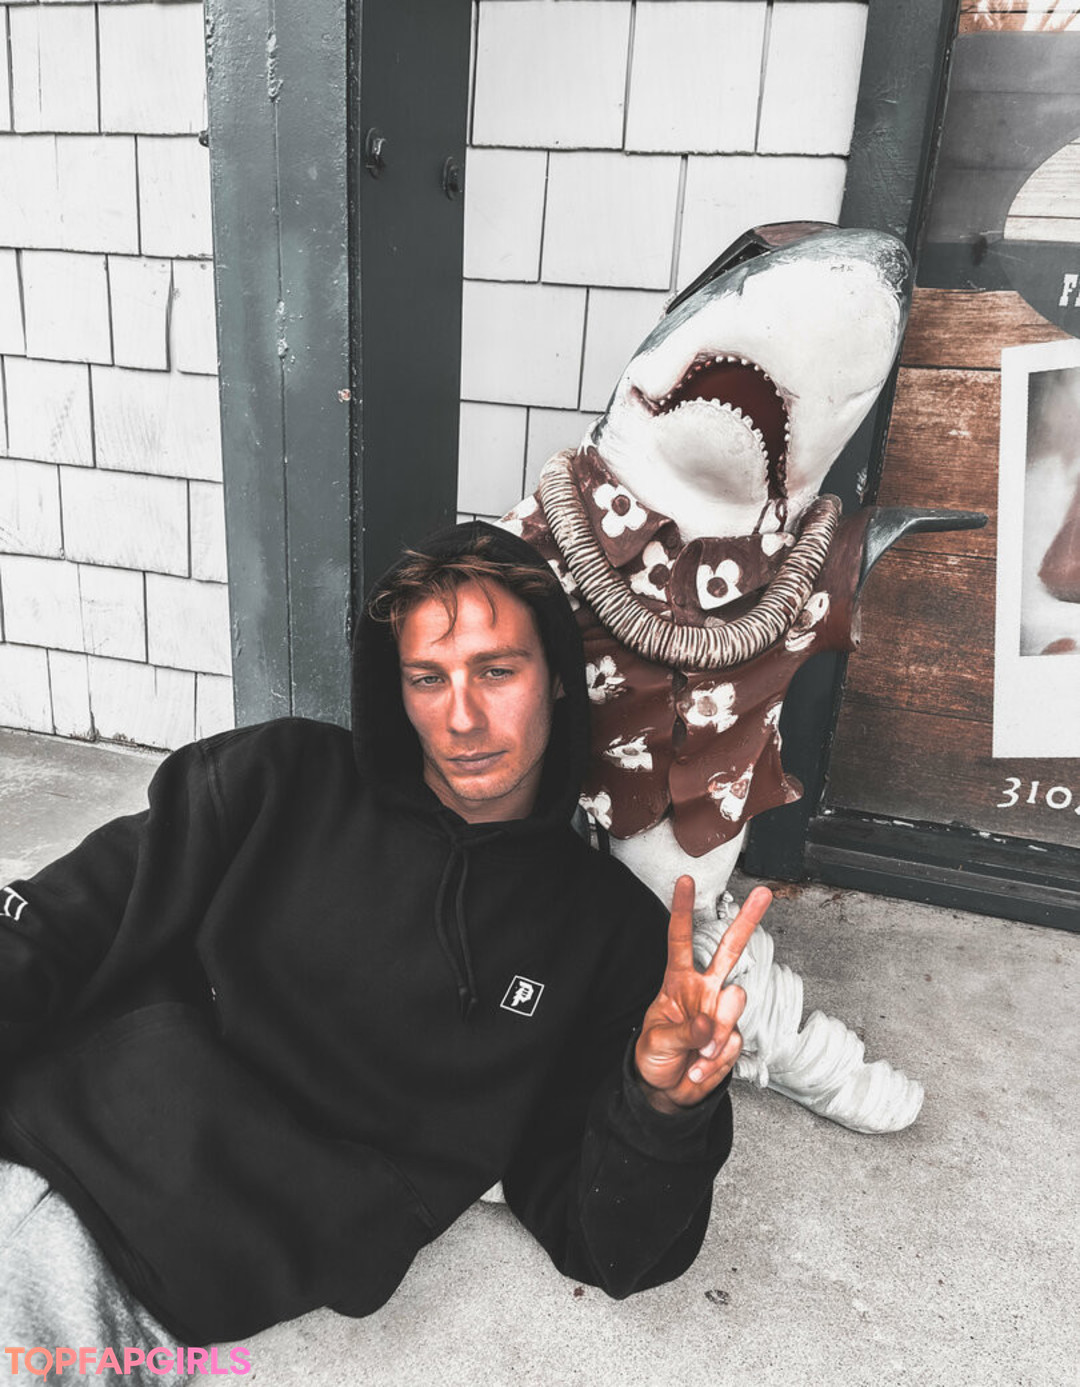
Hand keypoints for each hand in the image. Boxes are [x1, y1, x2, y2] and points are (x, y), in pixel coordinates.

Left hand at [634, 877, 771, 1113]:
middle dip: (747, 921)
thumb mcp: (657, 1041)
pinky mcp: (733, 1038)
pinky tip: (700, 1068)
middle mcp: (704, 990)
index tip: (686, 881)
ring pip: (734, 1005)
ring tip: (700, 1054)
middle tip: (763, 894)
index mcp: (678, 981)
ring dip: (717, 1034)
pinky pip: (733, 1044)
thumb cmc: (655, 1056)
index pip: (680, 940)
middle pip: (729, 950)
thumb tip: (710, 1023)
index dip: (682, 910)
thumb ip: (686, 1031)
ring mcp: (721, 1013)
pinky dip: (715, 1061)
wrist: (667, 1091)